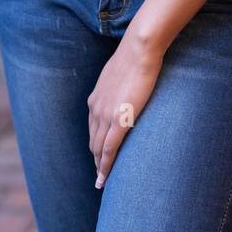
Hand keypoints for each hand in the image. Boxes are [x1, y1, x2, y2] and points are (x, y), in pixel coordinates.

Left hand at [87, 36, 164, 188]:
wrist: (139, 50)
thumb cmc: (136, 56)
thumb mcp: (122, 71)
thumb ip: (121, 84)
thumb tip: (129, 85)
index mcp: (96, 98)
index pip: (92, 127)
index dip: (95, 143)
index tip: (97, 155)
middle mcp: (95, 109)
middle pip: (93, 141)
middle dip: (95, 158)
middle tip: (99, 175)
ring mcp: (105, 115)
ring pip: (98, 149)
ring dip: (99, 166)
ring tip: (101, 181)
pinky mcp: (118, 121)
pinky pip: (109, 149)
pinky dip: (105, 166)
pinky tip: (104, 178)